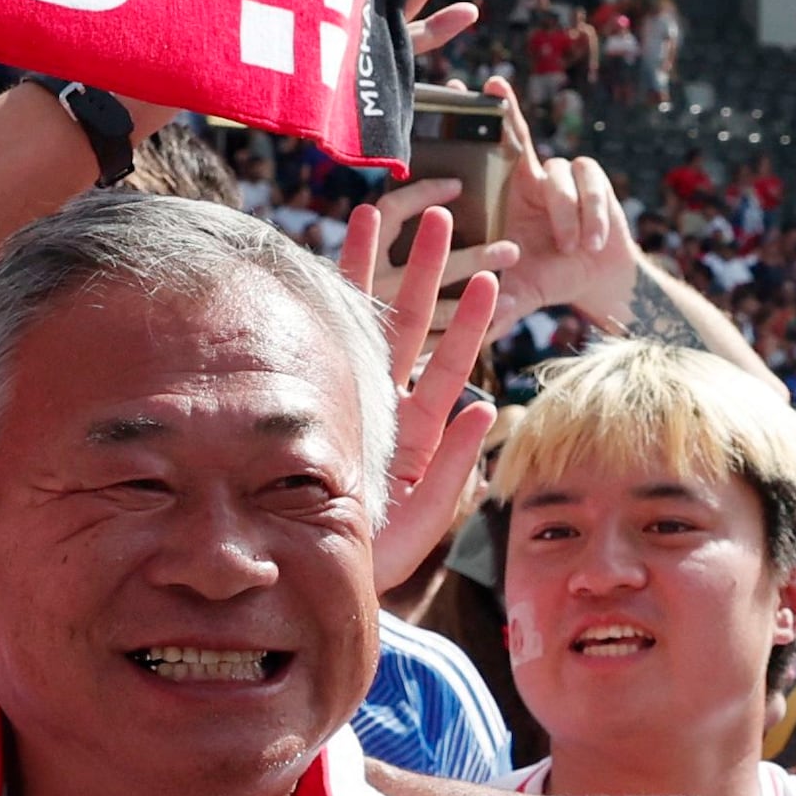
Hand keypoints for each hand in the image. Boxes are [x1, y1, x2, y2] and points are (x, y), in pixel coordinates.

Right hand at [337, 187, 505, 591]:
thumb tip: (488, 404)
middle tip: (444, 217)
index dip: (470, 323)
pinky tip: (320, 259)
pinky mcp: (313, 401)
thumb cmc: (369, 562)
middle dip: (427, 272)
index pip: (449, 366)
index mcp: (418, 434)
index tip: (489, 278)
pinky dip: (323, 301)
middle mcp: (384, 407)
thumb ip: (457, 467)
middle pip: (411, 327)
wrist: (307, 580)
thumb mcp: (424, 522)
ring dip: (373, 268)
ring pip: (363, 323)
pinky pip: (320, 343)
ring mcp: (348, 399)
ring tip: (380, 214)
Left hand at [479, 77, 636, 331]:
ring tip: (571, 245)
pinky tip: (592, 241)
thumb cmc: (548, 280)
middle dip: (504, 108)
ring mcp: (561, 177)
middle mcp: (528, 180)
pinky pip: (590, 184)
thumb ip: (496, 306)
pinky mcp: (593, 181)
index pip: (479, 160)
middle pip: (515, 134)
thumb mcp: (518, 292)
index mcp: (502, 199)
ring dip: (565, 212)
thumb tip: (470, 332)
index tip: (448, 92)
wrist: (597, 281)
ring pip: (558, 174)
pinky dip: (592, 214)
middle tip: (491, 85)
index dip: (465, 129)